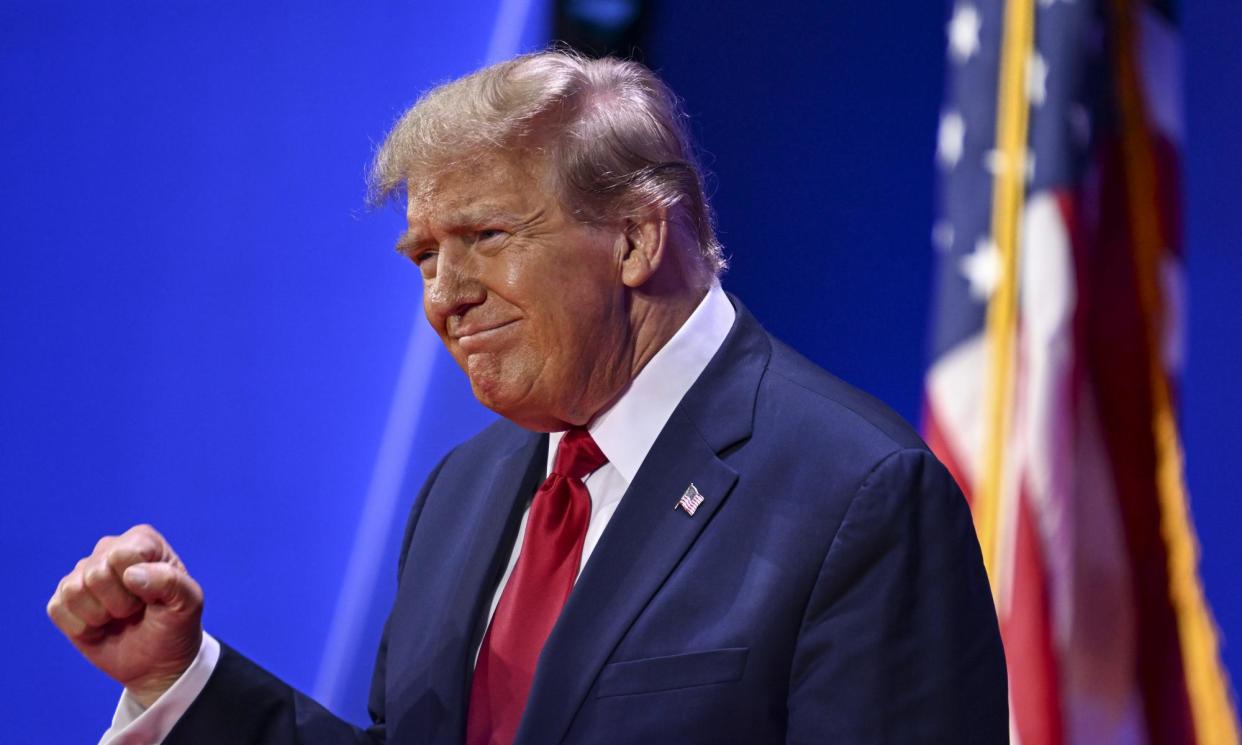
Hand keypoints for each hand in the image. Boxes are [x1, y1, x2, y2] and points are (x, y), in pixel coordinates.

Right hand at [47, 524, 203, 706]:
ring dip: (99, 616)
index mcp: (142, 540)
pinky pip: (57, 608)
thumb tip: (130, 575)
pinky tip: (100, 626)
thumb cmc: (175, 625)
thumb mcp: (188, 604)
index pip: (122, 555)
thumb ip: (171, 583)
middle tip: (135, 610)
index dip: (137, 585)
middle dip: (119, 603)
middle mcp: (109, 549)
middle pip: (96, 574)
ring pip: (74, 590)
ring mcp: (83, 573)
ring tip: (118, 617)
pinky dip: (81, 627)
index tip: (152, 597)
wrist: (157, 661)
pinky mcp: (63, 598)